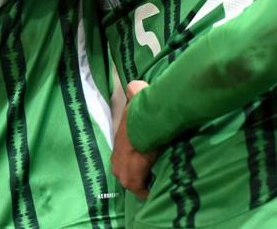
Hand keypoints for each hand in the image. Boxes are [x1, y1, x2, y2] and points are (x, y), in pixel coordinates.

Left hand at [112, 80, 158, 200]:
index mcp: (118, 145)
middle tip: (155, 169)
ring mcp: (122, 173)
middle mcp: (116, 162)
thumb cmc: (140, 112)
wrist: (145, 123)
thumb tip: (134, 85)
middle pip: (128, 172)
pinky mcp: (132, 182)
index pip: (125, 157)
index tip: (148, 158)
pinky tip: (160, 186)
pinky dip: (150, 190)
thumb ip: (134, 90)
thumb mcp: (136, 96)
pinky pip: (142, 190)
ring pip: (135, 182)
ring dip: (145, 181)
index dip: (136, 158)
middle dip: (140, 172)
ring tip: (159, 178)